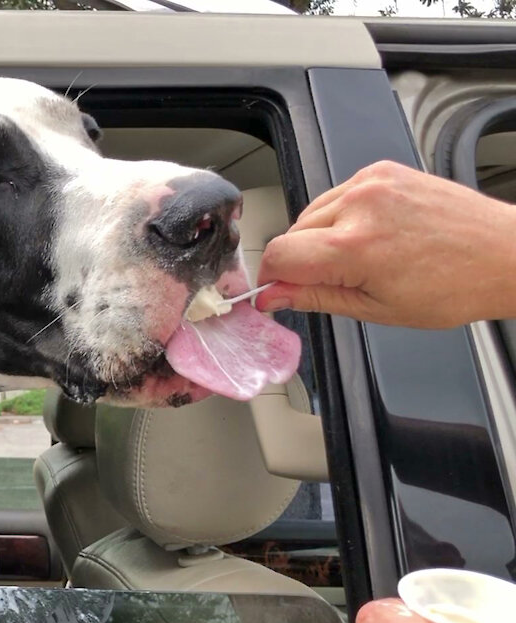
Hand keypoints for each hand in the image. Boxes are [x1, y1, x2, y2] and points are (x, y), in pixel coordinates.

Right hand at [254, 160, 515, 327]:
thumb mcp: (377, 309)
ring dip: (320, 237)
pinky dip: (342, 216)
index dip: (272, 278)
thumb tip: (274, 296)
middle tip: (332, 280)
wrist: (504, 254)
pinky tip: (370, 233)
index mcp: (357, 247)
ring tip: (359, 256)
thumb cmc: (456, 286)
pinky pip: (337, 194)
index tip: (277, 290)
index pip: (280, 254)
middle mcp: (362, 205)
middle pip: (293, 232)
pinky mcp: (383, 170)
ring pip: (312, 212)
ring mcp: (373, 182)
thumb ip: (316, 298)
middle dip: (301, 260)